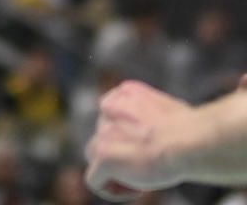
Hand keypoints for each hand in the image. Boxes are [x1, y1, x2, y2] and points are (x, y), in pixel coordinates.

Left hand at [84, 80, 194, 199]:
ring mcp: (103, 131)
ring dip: (115, 172)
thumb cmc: (190, 131)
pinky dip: (111, 190)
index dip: (129, 140)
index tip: (149, 152)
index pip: (112, 118)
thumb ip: (149, 116)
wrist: (189, 141)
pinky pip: (94, 180)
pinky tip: (136, 191)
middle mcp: (108, 107)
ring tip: (141, 181)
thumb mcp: (167, 111)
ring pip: (95, 157)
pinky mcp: (103, 155)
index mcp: (124, 94)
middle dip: (122, 155)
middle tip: (147, 168)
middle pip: (103, 137)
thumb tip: (157, 130)